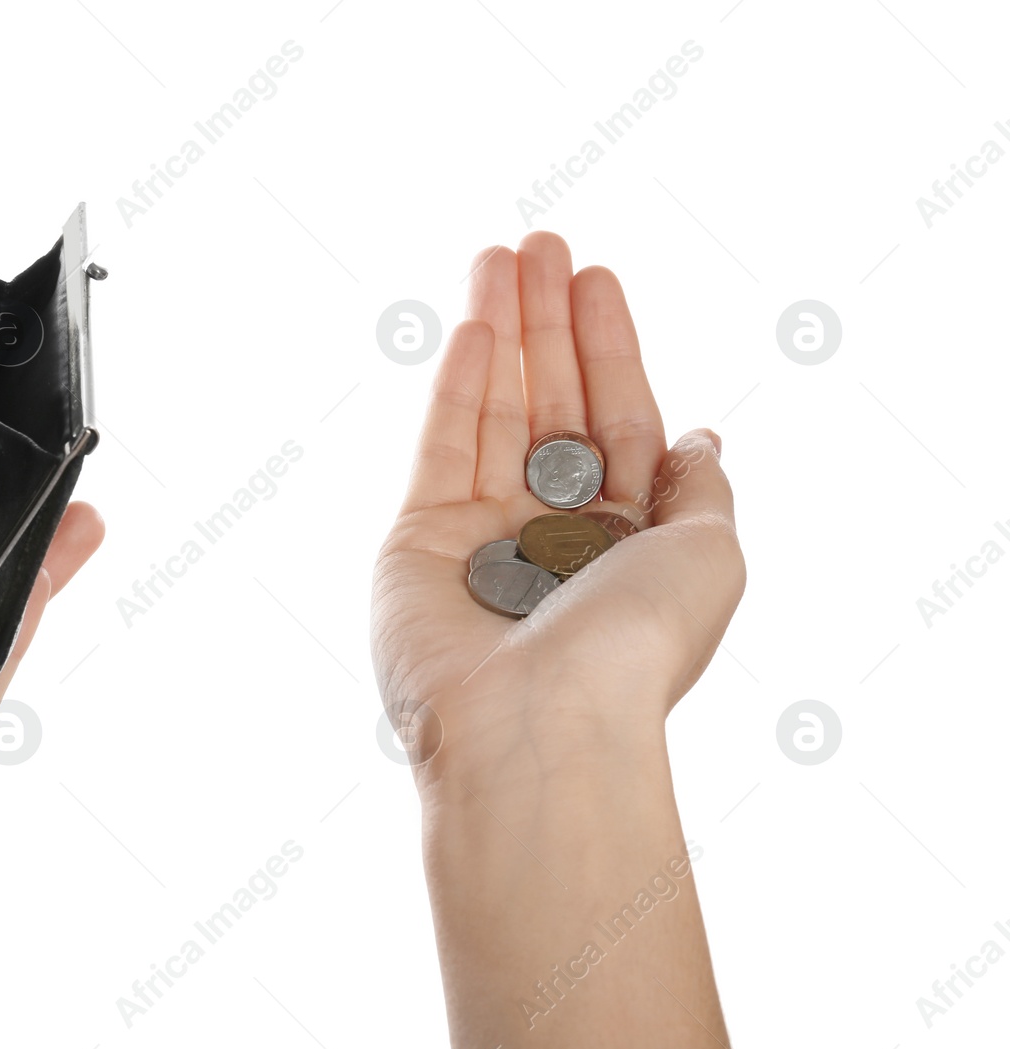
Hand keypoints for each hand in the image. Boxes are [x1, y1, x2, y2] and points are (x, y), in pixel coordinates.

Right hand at [371, 233, 742, 1048]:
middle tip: (545, 243)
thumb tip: (698, 436)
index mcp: (628, 542)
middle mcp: (555, 533)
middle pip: (554, 403)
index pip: (621, 421)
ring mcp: (483, 534)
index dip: (611, 348)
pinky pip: (445, 441)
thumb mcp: (712, 556)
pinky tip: (477, 320)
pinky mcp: (420, 540)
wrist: (539, 722)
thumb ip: (699, 489)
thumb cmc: (636, 648)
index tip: (597, 279)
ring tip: (504, 256)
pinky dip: (462, 379)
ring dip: (502, 329)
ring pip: (496, 409)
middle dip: (552, 324)